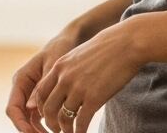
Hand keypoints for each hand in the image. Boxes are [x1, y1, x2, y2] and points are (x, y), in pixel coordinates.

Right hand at [6, 28, 80, 132]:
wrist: (69, 42)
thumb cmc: (60, 50)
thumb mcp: (53, 65)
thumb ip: (43, 86)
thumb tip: (31, 107)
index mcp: (21, 79)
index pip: (13, 107)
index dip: (20, 123)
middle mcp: (23, 89)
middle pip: (19, 117)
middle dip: (29, 131)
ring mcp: (30, 95)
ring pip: (29, 120)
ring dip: (38, 131)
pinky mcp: (40, 99)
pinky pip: (39, 117)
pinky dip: (45, 126)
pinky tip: (58, 131)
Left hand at [29, 21, 143, 132]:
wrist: (125, 43)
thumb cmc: (105, 49)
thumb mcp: (78, 56)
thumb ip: (68, 70)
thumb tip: (66, 84)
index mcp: (59, 67)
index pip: (41, 93)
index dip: (43, 108)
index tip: (49, 116)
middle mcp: (64, 78)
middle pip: (48, 109)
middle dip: (51, 123)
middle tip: (57, 130)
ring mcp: (78, 89)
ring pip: (63, 118)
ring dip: (65, 130)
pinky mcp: (94, 98)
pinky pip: (81, 122)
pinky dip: (79, 132)